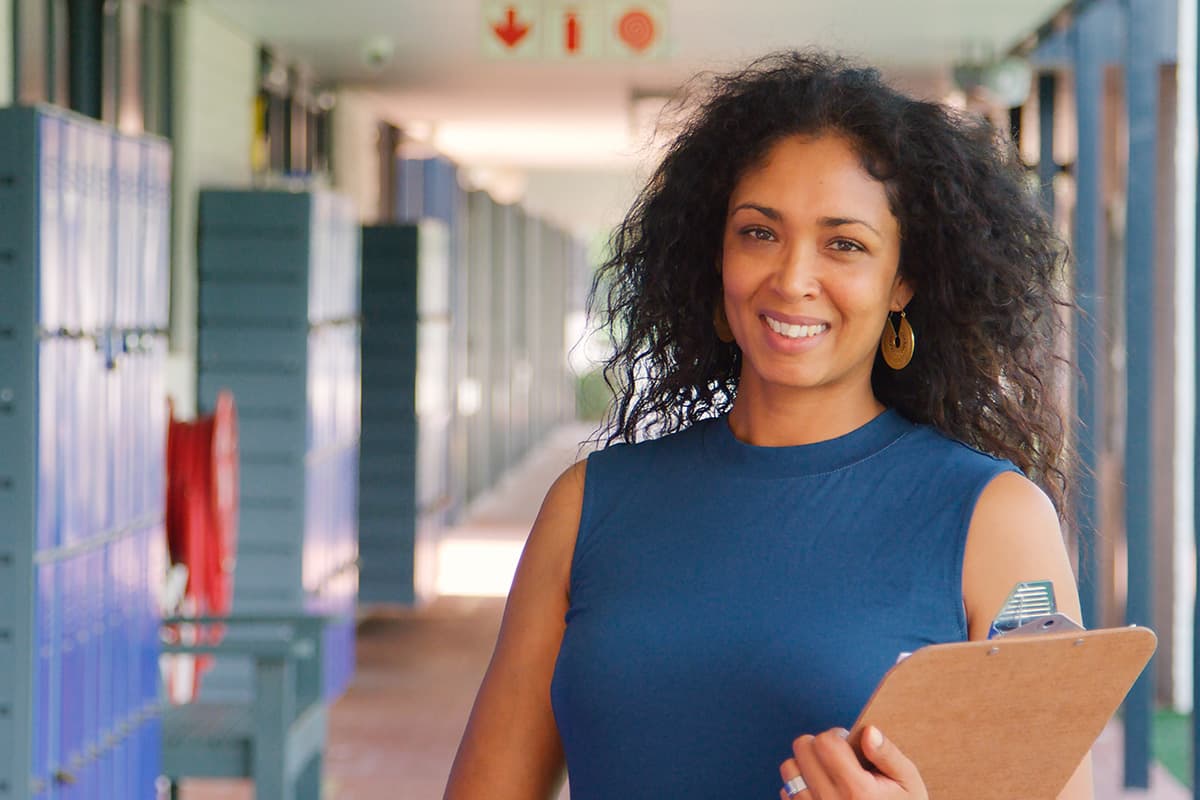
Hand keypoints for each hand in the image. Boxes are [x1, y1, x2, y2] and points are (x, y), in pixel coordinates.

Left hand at [778, 726, 927, 799]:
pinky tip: (820, 790)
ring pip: (789, 769)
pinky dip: (799, 786)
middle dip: (818, 745)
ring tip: (827, 772)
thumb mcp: (908, 783)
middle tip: (837, 756)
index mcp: (857, 790)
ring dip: (805, 764)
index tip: (847, 744)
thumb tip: (868, 731)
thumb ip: (887, 755)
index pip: (825, 742)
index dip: (836, 735)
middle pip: (802, 749)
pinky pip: (786, 793)